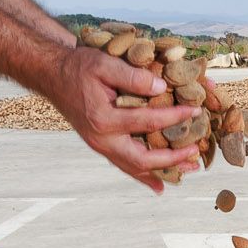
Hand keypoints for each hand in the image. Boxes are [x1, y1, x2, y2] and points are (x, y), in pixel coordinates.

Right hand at [45, 45, 201, 192]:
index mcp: (103, 119)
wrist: (53, 75)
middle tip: (194, 154)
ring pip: (133, 167)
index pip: (148, 122)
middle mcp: (101, 139)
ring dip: (160, 172)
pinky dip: (142, 175)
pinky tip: (159, 183)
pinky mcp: (100, 146)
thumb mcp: (104, 63)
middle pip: (141, 159)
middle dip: (171, 159)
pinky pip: (124, 165)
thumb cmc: (78, 67)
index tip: (195, 110)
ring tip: (186, 172)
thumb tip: (161, 87)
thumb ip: (132, 77)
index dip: (174, 117)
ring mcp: (99, 146)